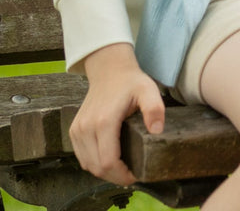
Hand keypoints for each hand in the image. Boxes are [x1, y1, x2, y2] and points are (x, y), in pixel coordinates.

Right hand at [71, 43, 164, 185]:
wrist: (109, 70)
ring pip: (88, 165)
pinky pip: (82, 157)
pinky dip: (94, 163)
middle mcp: (86, 128)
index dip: (122, 174)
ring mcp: (77, 130)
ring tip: (123, 168)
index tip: (137, 175)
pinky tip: (109, 160)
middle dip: (115, 176)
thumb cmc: (130, 82)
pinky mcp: (74, 131)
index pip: (108, 161)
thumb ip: (154, 108)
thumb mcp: (148, 90)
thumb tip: (157, 131)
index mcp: (104, 121)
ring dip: (104, 172)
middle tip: (132, 174)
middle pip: (97, 167)